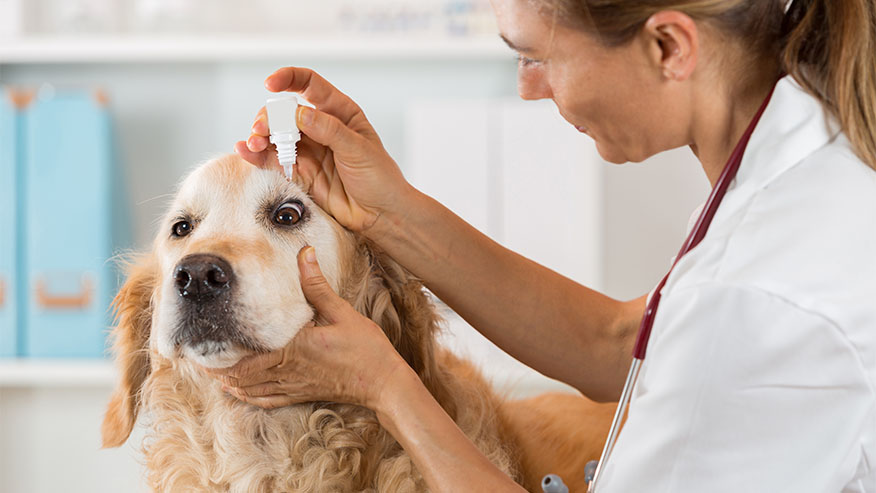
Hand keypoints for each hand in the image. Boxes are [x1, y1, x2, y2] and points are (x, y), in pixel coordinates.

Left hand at [208, 246, 411, 410]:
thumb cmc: (365, 349)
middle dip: (215, 367)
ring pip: (248, 389)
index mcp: (292, 349)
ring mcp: (292, 387)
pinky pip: (265, 400)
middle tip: (195, 355)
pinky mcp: (300, 395)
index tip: (202, 341)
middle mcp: (286, 371)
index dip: (220, 353)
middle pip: (239, 375)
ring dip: (226, 381)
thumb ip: (316, 284)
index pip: (245, 355)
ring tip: (208, 370)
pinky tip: (236, 391)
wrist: (382, 383)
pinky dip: (246, 396)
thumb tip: (304, 252)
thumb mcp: (341, 311)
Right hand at [235, 67, 415, 234]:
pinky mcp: (300, 172)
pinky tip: (245, 151)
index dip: (289, 79)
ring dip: (260, 136)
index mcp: (339, 112)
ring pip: (275, 135)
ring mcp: (309, 150)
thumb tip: (299, 114)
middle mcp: (320, 127)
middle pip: (285, 112)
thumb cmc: (379, 178)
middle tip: (263, 130)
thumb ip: (329, 130)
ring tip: (255, 144)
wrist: (381, 214)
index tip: (271, 83)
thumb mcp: (359, 149)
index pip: (310, 85)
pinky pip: (274, 160)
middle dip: (270, 117)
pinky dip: (257, 156)